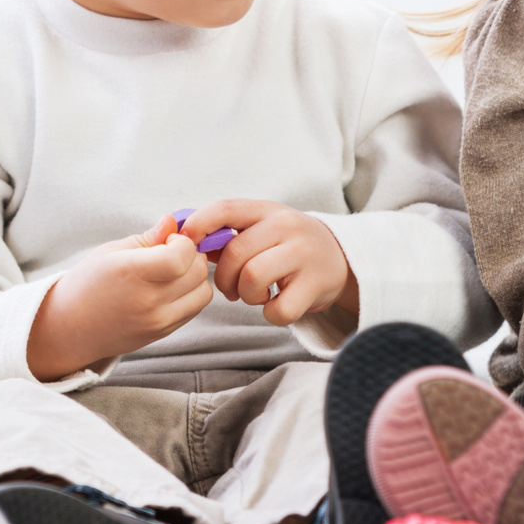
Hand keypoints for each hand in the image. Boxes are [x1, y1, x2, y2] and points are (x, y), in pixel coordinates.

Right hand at [28, 216, 214, 379]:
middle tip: (171, 252)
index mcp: (132, 273)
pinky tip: (169, 288)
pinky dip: (190, 294)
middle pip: (198, 271)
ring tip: (172, 272)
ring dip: (195, 277)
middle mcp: (148, 301)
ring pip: (203, 292)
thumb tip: (172, 221)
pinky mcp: (163, 332)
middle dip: (192, 255)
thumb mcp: (111, 252)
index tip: (168, 240)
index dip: (183, 242)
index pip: (182, 256)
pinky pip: (194, 309)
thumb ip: (148, 237)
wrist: (70, 328)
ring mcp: (158, 321)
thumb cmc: (88, 283)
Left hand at [178, 200, 357, 327]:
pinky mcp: (315, 285)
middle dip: (223, 278)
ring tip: (255, 295)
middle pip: (235, 253)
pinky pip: (278, 308)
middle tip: (230, 288)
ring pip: (253, 279)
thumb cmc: (287, 245)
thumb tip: (183, 243)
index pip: (225, 209)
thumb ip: (228, 233)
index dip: (198, 226)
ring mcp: (303, 254)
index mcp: (267, 210)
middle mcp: (287, 226)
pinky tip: (275, 304)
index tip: (186, 245)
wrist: (340, 257)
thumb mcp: (263, 228)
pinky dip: (270, 313)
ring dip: (246, 296)